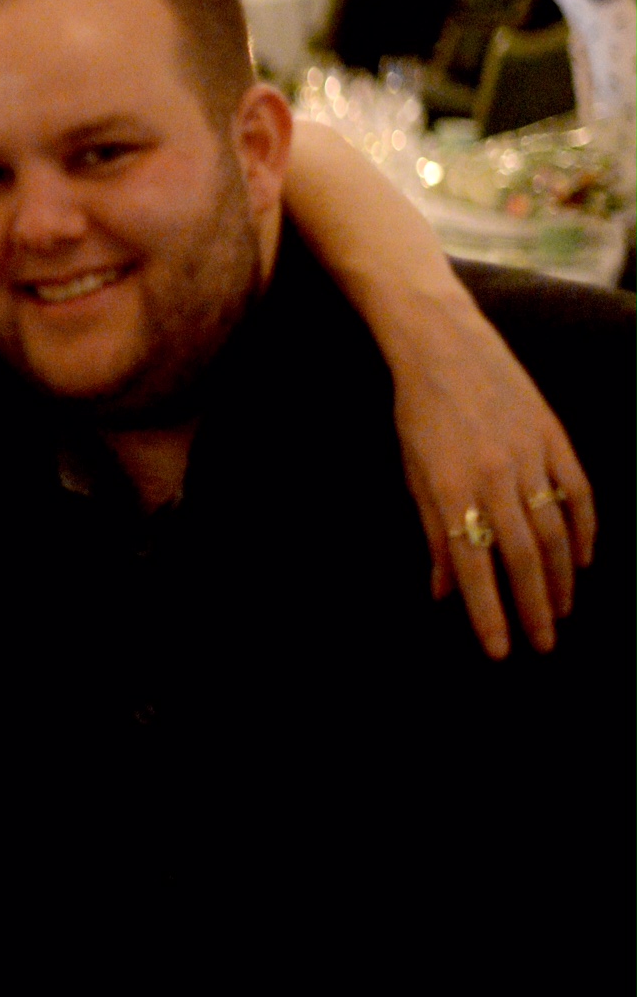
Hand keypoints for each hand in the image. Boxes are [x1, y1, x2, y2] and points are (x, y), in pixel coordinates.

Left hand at [389, 293, 595, 658]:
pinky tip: (582, 562)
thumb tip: (443, 592)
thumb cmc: (418, 413)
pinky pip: (578, 494)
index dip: (488, 613)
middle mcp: (494, 477)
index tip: (499, 651)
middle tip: (543, 645)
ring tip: (561, 613)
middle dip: (532, 608)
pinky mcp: (555, 437)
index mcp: (451, 489)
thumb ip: (431, 533)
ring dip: (560, 580)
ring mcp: (530, 456)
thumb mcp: (412, 473)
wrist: (444, 345)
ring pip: (555, 532)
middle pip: (521, 558)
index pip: (473, 567)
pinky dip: (585, 531)